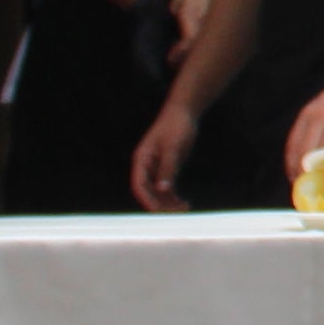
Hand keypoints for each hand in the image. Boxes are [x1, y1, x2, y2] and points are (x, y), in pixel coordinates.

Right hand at [129, 98, 198, 212]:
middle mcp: (146, 166)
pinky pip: (167, 187)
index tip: (157, 210)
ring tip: (183, 208)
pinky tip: (184, 203)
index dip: (147, 199)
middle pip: (148, 191)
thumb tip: (163, 189)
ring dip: (168, 202)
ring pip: (158, 192)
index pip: (139, 185)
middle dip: (159, 203)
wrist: (184, 112)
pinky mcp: (167, 168)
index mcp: (142, 159)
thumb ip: (168, 168)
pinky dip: (174, 196)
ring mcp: (156, 168)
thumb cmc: (176, 126)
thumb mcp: (173, 147)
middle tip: (175, 212)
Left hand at [285, 67, 323, 176]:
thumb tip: (307, 153)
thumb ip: (314, 125)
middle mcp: (320, 116)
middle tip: (308, 184)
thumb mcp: (322, 106)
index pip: (293, 144)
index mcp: (308, 113)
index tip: (293, 178)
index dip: (291, 164)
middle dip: (304, 171)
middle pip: (306, 151)